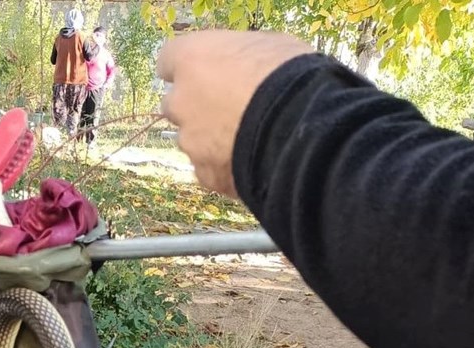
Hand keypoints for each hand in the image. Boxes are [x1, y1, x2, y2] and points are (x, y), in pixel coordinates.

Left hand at [157, 31, 312, 197]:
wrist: (304, 131)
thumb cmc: (290, 75)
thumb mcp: (267, 46)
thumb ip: (238, 59)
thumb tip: (241, 68)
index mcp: (191, 59)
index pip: (169, 60)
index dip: (189, 68)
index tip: (203, 72)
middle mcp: (180, 101)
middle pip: (176, 104)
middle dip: (196, 107)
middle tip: (228, 108)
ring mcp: (190, 142)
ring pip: (192, 140)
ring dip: (210, 139)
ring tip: (247, 140)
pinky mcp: (206, 175)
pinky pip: (210, 169)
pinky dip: (225, 166)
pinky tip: (252, 162)